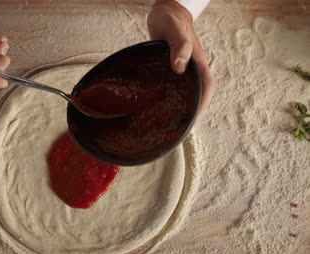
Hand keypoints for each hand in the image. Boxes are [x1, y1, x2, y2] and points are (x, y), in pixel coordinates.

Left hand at [147, 0, 213, 120]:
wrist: (166, 12)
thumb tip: (179, 67)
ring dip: (181, 107)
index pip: (206, 89)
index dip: (202, 106)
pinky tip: (159, 105)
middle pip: (197, 95)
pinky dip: (170, 98)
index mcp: (198, 64)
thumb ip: (179, 47)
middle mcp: (192, 70)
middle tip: (179, 129)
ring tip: (169, 123)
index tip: (194, 121)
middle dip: (191, 112)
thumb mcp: (176, 32)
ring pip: (185, 93)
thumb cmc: (172, 21)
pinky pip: (174, 87)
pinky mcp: (172, 70)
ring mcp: (183, 71)